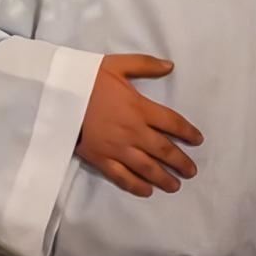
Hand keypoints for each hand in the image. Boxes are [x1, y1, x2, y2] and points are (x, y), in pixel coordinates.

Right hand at [76, 54, 202, 197]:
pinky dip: (137, 186)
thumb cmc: (87, 78)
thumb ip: (144, 64)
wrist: (58, 96)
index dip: (188, 132)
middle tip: (191, 171)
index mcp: (139, 107)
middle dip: (181, 162)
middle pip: (164, 150)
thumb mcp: (116, 64)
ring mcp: (118, 148)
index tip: (198, 140)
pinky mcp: (102, 159)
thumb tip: (170, 66)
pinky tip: (147, 191)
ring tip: (175, 185)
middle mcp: (134, 131)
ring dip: (164, 178)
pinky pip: (123, 177)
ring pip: (147, 168)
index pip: (172, 123)